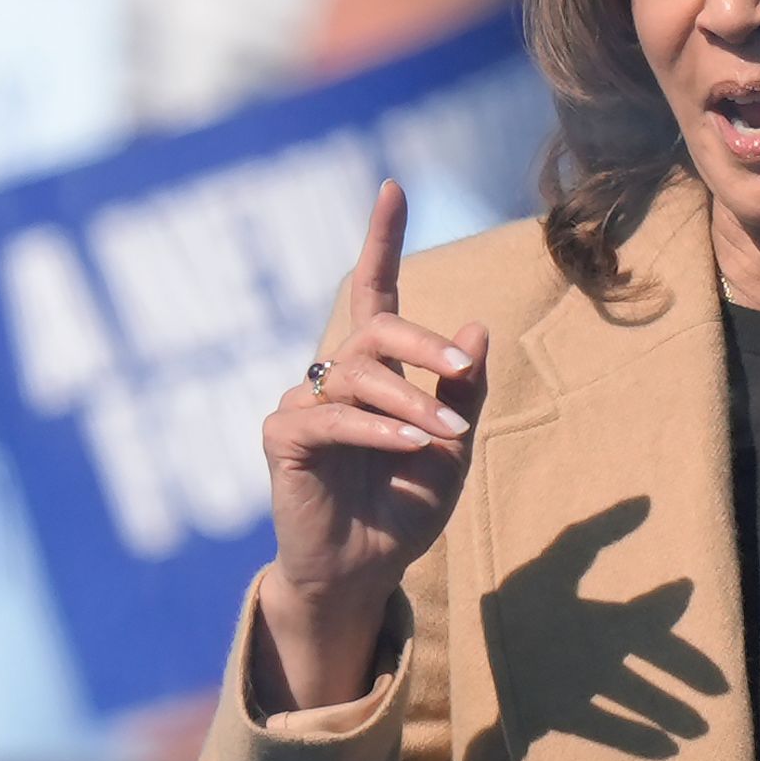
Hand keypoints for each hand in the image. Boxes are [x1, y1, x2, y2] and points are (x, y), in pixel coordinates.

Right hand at [256, 180, 487, 708]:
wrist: (365, 574)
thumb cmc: (404, 509)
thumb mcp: (452, 449)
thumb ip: (462, 392)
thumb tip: (477, 326)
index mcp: (377, 371)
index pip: (376, 292)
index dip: (383, 240)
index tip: (394, 186)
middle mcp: (335, 377)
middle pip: (376, 328)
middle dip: (424, 343)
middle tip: (462, 370)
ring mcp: (304, 404)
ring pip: (358, 374)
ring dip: (410, 402)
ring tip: (445, 438)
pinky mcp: (283, 439)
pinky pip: (330, 417)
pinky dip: (375, 428)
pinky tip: (409, 445)